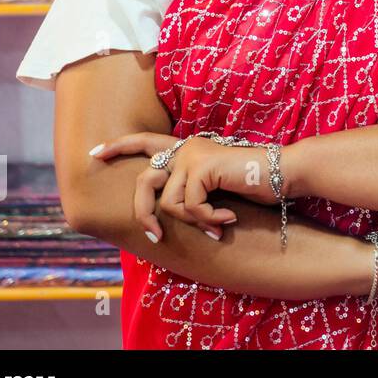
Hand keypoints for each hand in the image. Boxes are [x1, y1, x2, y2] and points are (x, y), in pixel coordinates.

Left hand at [91, 132, 270, 241]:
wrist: (282, 172)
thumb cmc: (254, 183)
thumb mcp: (214, 187)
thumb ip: (190, 189)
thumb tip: (164, 214)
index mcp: (187, 148)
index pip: (146, 141)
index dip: (120, 146)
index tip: (96, 153)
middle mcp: (185, 148)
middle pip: (144, 182)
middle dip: (144, 213)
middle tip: (153, 236)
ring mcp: (192, 155)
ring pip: (168, 202)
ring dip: (193, 221)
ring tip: (216, 225)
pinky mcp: (201, 167)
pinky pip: (190, 207)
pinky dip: (207, 220)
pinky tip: (227, 219)